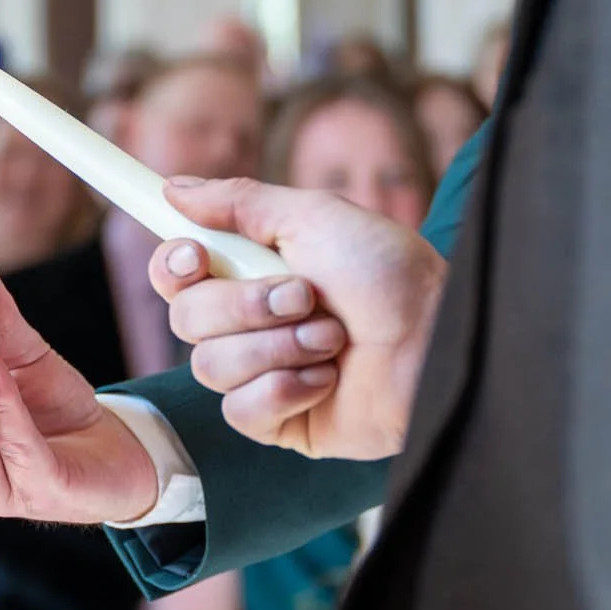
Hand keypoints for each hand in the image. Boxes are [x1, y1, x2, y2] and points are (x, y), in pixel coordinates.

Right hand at [152, 178, 445, 459]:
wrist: (437, 341)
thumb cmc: (390, 275)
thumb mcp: (315, 217)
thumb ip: (239, 202)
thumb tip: (173, 187)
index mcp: (252, 270)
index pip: (175, 274)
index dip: (172, 266)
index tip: (195, 257)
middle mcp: (250, 322)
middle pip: (185, 319)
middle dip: (246, 306)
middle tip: (305, 296)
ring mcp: (264, 373)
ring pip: (210, 367)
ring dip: (276, 347)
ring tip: (332, 339)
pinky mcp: (281, 421)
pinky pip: (241, 411)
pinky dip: (284, 390)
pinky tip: (327, 380)